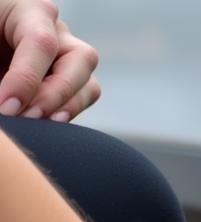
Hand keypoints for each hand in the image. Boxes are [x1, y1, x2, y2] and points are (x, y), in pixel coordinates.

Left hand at [0, 1, 99, 121]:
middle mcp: (55, 30)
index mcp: (26, 8)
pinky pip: (83, 100)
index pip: (41, 42)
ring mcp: (67, 58)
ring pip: (88, 84)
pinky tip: (41, 127)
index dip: (25, 78)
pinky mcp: (69, 83)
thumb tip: (1, 102)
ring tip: (35, 126)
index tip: (5, 107)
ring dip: (66, 108)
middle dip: (54, 94)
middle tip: (25, 117)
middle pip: (81, 60)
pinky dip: (66, 115)